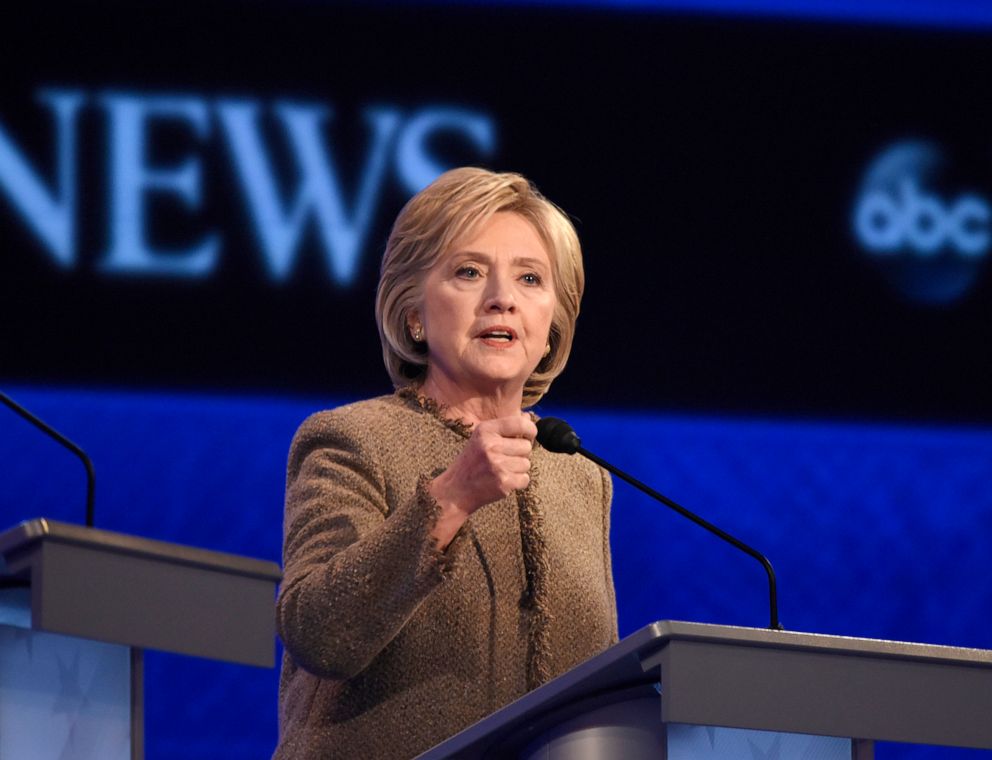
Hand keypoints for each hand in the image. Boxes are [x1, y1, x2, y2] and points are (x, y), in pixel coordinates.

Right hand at [429, 413, 536, 548]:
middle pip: (526, 446)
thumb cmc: (472, 462)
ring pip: (526, 463)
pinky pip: (525, 479)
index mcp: (486, 430)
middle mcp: (491, 445)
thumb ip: (504, 427)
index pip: (521, 424)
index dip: (530, 430)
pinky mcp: (503, 482)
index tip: (528, 436)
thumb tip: (528, 416)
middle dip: (520, 453)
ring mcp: (497, 464)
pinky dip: (518, 482)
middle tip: (505, 459)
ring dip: (518, 469)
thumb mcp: (481, 438)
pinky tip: (504, 481)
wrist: (456, 490)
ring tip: (502, 470)